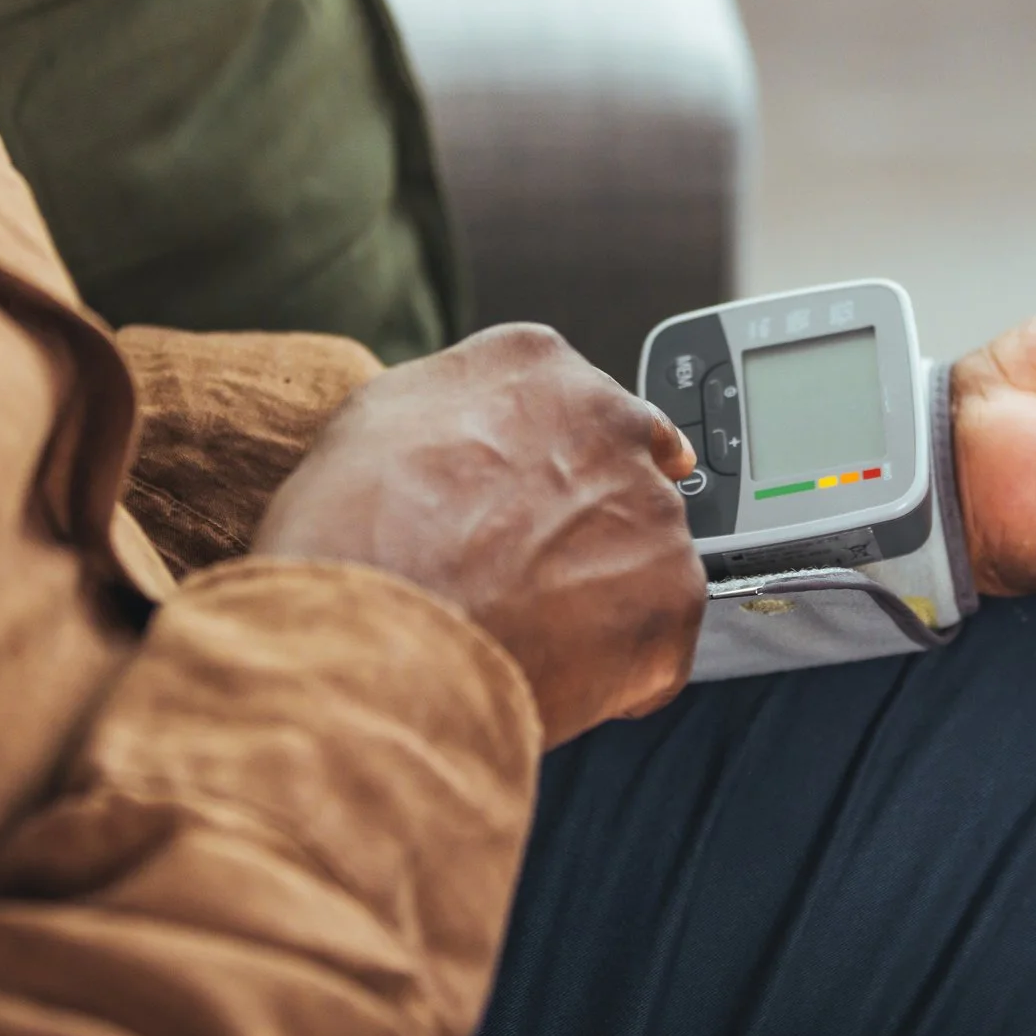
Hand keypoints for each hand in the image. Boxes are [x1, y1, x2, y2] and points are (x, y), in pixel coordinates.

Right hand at [252, 324, 705, 746]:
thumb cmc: (357, 538)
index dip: (550, 463)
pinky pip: (659, 637)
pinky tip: (551, 670)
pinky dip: (618, 666)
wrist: (380, 641)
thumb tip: (472, 427)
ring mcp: (654, 507)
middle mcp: (613, 417)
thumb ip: (452, 403)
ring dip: (600, 594)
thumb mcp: (375, 419)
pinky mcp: (677, 592)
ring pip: (644, 555)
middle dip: (582, 527)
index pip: (573, 403)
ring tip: (522, 632)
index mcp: (538, 364)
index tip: (534, 498)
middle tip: (519, 578)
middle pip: (619, 475)